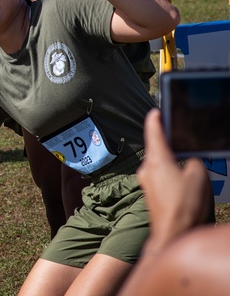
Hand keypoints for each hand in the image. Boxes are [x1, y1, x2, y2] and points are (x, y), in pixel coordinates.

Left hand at [138, 109, 212, 250]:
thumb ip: (193, 160)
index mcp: (156, 159)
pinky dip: (169, 172)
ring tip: (186, 157)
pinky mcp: (150, 193)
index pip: (153, 132)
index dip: (156, 119)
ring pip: (159, 162)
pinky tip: (182, 177)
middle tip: (179, 134)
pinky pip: (160, 175)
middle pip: (156, 147)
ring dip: (170, 158)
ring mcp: (146, 182)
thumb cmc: (185, 204)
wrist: (173, 234)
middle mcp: (146, 168)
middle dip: (168, 141)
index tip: (157, 110)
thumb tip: (188, 160)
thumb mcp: (198, 175)